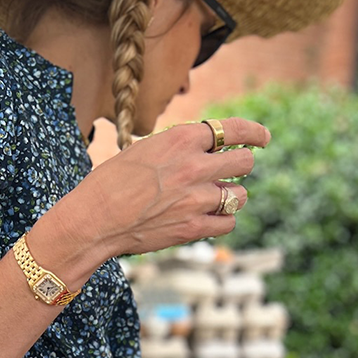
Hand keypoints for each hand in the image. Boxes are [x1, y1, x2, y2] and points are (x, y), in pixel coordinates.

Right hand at [68, 118, 269, 260]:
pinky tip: (210, 218)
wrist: (95, 219)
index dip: (254, 133)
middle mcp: (195, 166)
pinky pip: (228, 223)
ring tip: (216, 198)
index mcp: (182, 139)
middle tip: (233, 172)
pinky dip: (223, 220)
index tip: (263, 137)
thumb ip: (177, 148)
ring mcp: (197, 199)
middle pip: (244, 162)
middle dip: (242, 165)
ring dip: (232, 196)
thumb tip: (202, 151)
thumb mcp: (145, 149)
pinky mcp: (194, 227)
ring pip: (240, 196)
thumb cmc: (111, 182)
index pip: (233, 130)